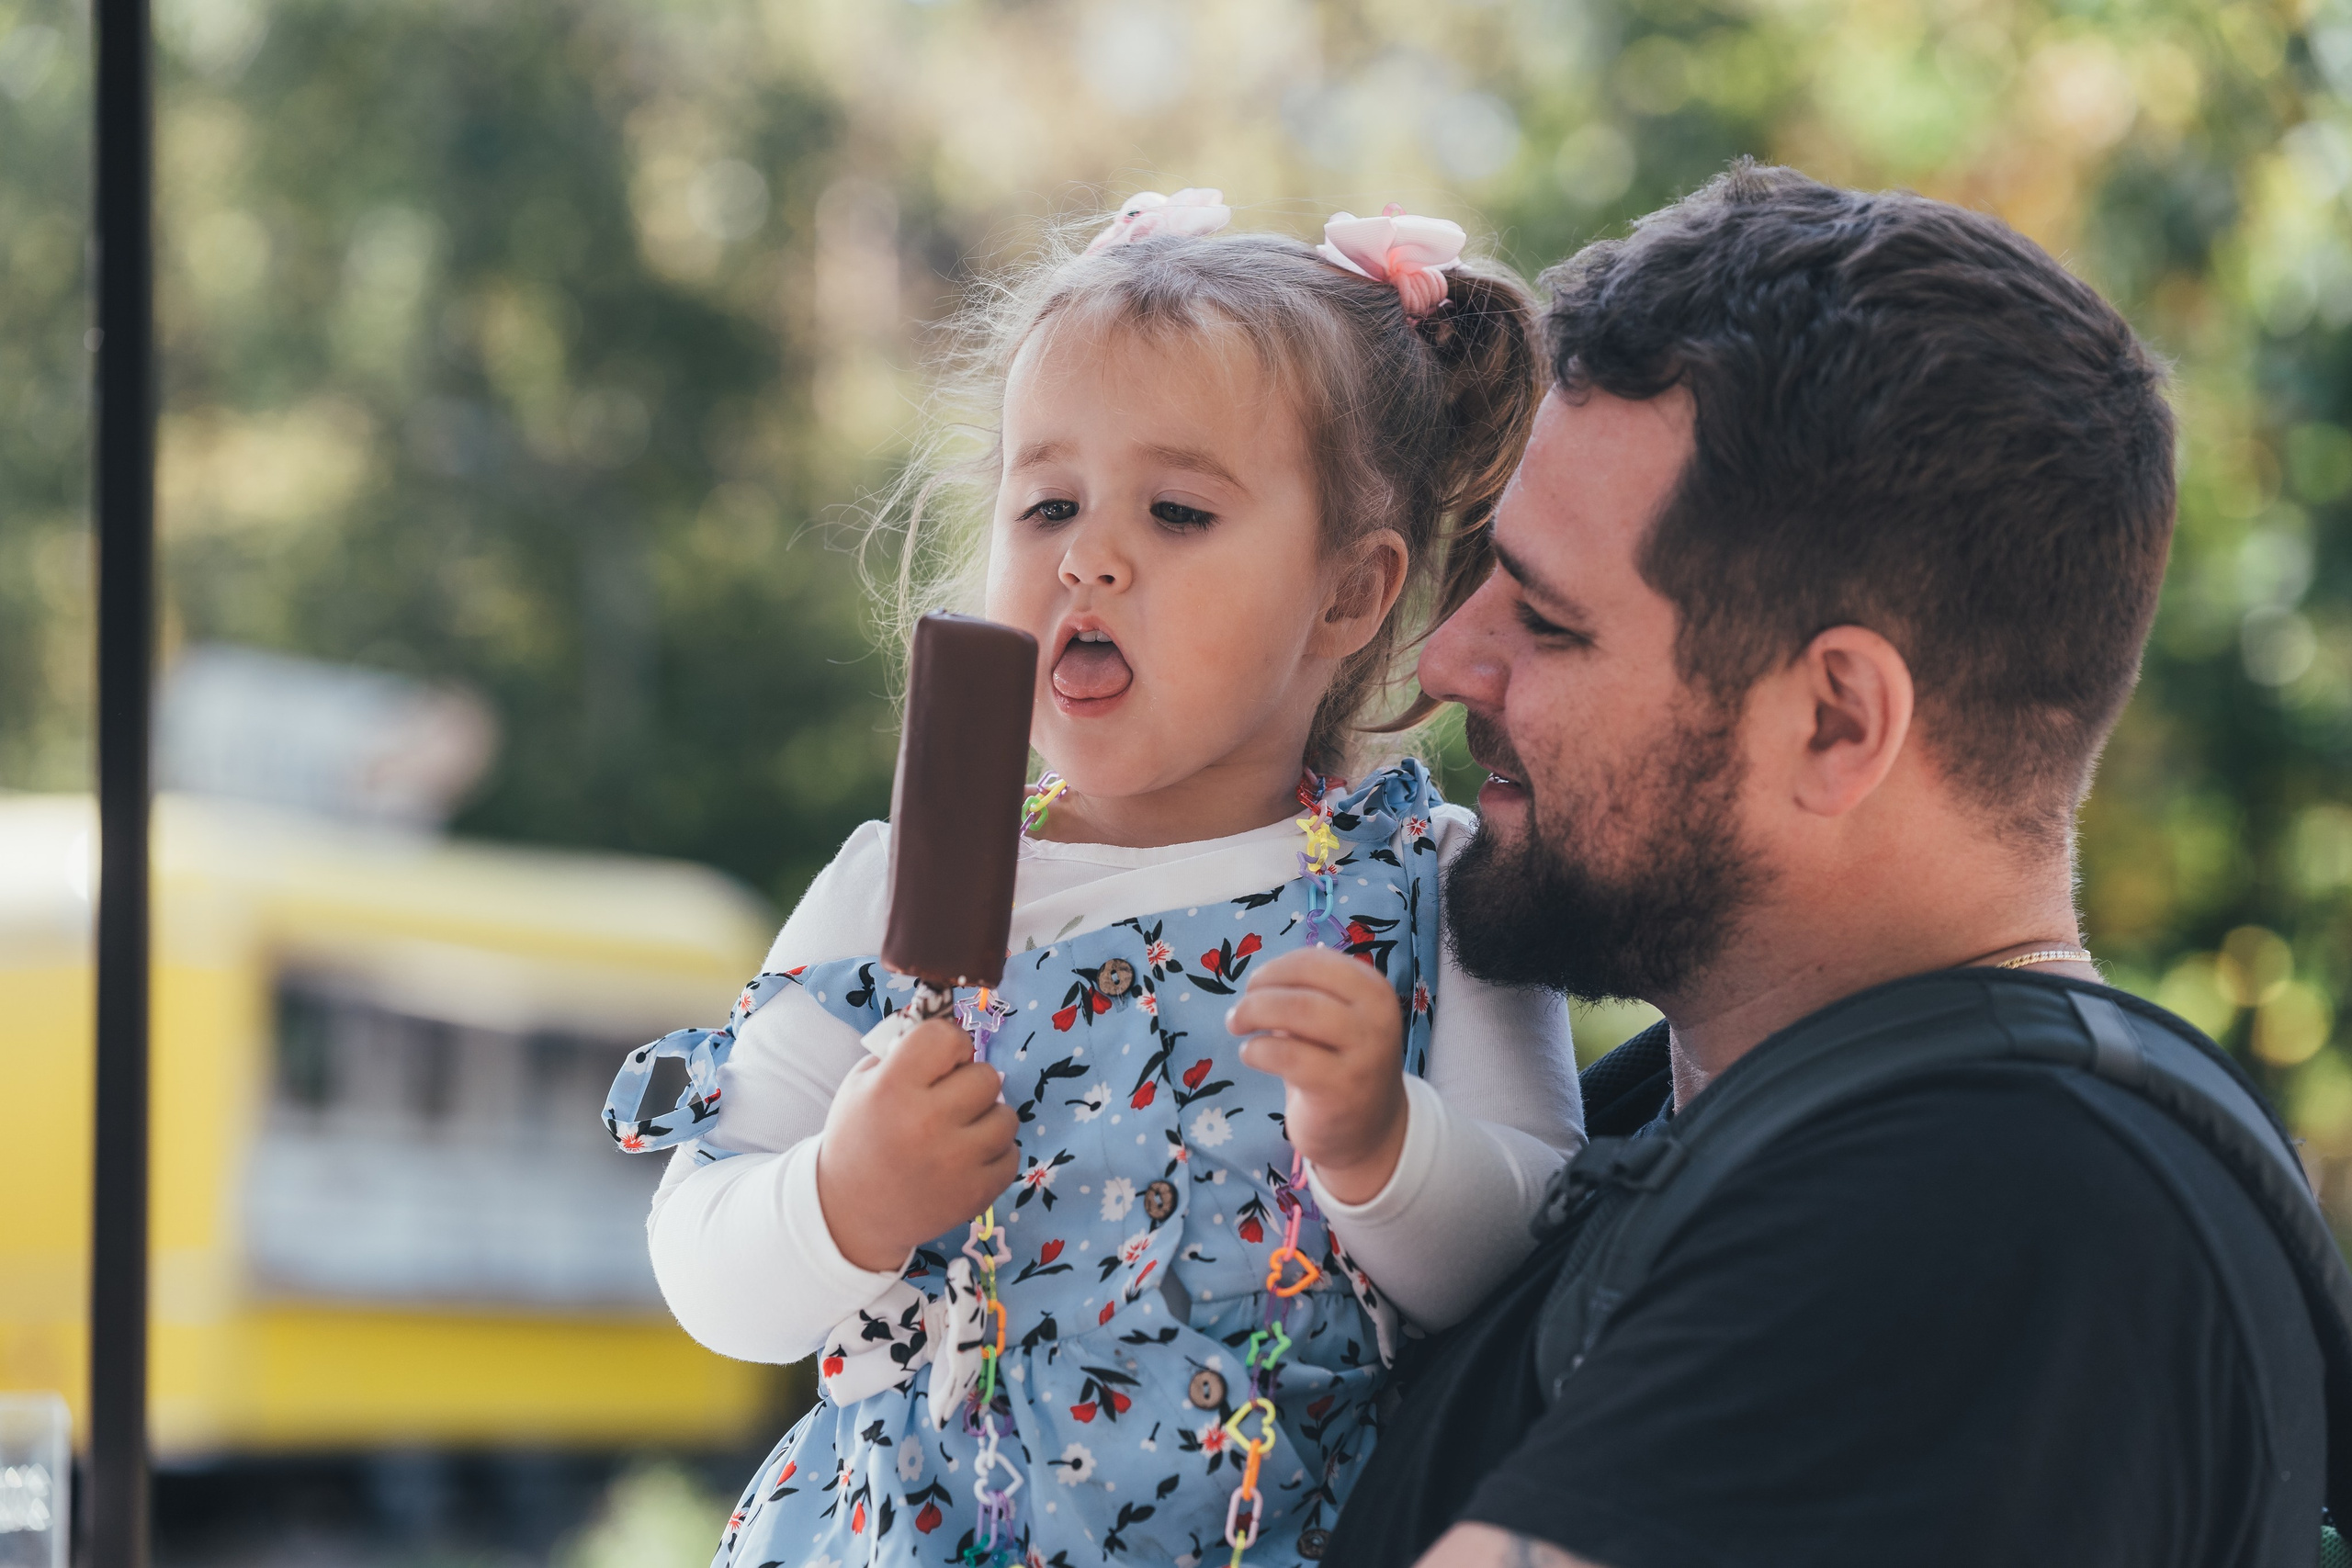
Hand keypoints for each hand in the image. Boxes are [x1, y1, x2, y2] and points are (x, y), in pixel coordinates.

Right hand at [815, 1019, 1020, 1272]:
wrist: (852, 1213)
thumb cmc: (860, 1137)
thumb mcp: (862, 1085)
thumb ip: (906, 1055)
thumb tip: (956, 1041)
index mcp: (893, 1089)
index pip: (948, 1037)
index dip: (948, 1045)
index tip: (939, 1062)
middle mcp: (927, 1123)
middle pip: (987, 1076)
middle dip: (970, 1083)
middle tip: (948, 1101)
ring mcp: (956, 1162)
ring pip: (1006, 1116)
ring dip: (986, 1119)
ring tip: (958, 1132)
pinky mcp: (976, 1194)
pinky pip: (1011, 1155)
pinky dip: (993, 1155)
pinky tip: (965, 1161)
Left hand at [1229, 945, 1407, 1204]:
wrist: (1370, 1132)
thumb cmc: (1341, 1065)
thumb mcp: (1336, 1021)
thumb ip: (1307, 994)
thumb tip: (1260, 979)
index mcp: (1374, 991)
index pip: (1317, 960)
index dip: (1276, 968)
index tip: (1255, 984)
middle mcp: (1376, 1017)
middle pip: (1303, 984)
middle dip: (1258, 992)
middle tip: (1238, 1012)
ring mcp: (1363, 1054)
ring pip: (1295, 1012)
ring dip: (1252, 1014)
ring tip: (1237, 1027)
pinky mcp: (1340, 1088)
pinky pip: (1285, 1055)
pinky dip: (1256, 1050)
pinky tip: (1251, 1055)